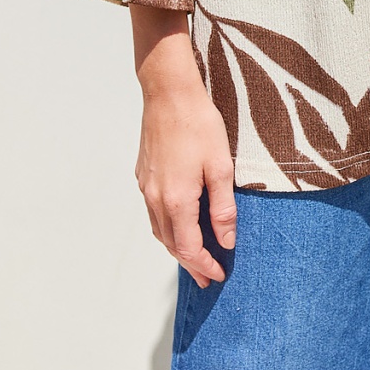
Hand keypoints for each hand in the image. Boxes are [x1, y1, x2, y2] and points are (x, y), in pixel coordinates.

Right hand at [130, 5, 236, 287]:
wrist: (168, 92)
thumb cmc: (198, 124)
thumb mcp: (220, 166)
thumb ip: (222, 208)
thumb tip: (226, 240)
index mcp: (177, 201)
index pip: (189, 247)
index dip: (204, 265)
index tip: (219, 275)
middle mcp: (155, 199)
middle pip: (171, 244)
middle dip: (190, 263)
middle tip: (206, 277)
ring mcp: (146, 187)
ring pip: (159, 230)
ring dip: (176, 247)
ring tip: (194, 257)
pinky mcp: (143, 175)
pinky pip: (153, 213)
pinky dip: (167, 228)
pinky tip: (178, 224)